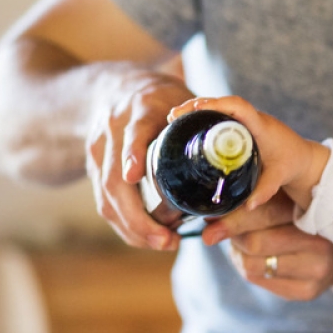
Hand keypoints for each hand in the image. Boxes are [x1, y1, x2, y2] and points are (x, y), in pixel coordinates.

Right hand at [85, 69, 193, 249]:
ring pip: (106, 196)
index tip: (136, 176)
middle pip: (114, 179)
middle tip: (167, 240)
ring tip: (163, 243)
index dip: (132, 154)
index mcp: (139, 110)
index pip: (132, 133)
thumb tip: (238, 153)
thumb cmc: (161, 98)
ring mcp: (98, 151)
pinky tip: (146, 238)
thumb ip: (204, 121)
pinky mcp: (94, 168)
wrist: (113, 88)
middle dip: (137, 216)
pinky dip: (124, 224)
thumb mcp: (181, 99)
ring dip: (132, 227)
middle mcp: (112, 131)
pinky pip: (104, 202)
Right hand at [170, 96, 329, 208]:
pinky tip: (186, 126)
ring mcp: (246, 120)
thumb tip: (249, 206)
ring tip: (173, 119)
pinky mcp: (241, 126)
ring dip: (197, 110)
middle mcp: (252, 118)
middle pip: (221, 103)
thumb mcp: (279, 177)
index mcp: (260, 125)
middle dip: (196, 106)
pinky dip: (203, 117)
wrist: (303, 158)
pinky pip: (220, 116)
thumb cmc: (292, 164)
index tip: (196, 109)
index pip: (238, 106)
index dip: (216, 104)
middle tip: (174, 116)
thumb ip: (265, 191)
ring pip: (218, 107)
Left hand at [201, 193, 332, 300]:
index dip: (232, 217)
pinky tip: (255, 257)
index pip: (264, 213)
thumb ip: (260, 201)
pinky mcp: (308, 292)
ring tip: (241, 241)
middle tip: (218, 228)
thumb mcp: (292, 201)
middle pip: (254, 243)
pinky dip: (248, 267)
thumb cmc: (308, 219)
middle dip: (231, 235)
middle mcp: (319, 244)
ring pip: (252, 265)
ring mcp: (316, 271)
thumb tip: (211, 213)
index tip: (208, 218)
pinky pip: (259, 279)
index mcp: (315, 212)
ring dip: (237, 252)